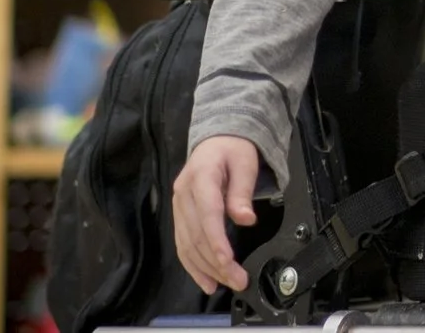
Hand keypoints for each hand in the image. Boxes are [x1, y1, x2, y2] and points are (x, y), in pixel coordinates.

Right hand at [173, 135, 259, 294]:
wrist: (217, 140)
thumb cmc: (233, 149)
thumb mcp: (245, 162)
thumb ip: (243, 192)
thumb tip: (246, 219)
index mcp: (200, 177)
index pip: (207, 215)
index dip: (216, 241)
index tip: (228, 262)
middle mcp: (183, 194)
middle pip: (196, 235)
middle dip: (215, 262)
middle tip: (237, 280)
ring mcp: (178, 206)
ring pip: (186, 244)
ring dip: (204, 269)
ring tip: (224, 284)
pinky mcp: (180, 216)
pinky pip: (183, 244)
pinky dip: (193, 265)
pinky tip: (205, 280)